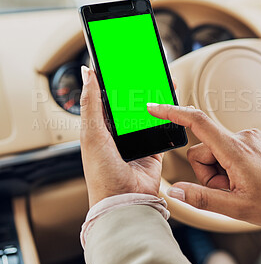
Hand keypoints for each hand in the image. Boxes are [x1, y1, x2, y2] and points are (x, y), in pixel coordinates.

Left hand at [80, 66, 161, 206]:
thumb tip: (86, 73)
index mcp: (99, 127)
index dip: (111, 80)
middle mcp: (117, 133)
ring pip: (145, 112)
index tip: (119, 62)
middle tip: (143, 66)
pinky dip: (166, 114)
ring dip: (152, 97)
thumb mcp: (91, 133)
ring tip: (158, 78)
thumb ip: (90, 103)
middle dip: (135, 86)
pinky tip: (170, 101)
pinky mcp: (153, 148)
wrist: (125, 201)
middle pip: (127, 103)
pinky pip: (161, 126)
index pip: (105, 96)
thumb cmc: (102, 173)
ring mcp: (136, 140)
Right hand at [147, 103, 260, 228]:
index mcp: (235, 150)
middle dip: (208, 173)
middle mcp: (241, 136)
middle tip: (228, 190)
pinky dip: (229, 165)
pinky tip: (246, 178)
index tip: (155, 108)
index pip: (197, 122)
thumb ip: (202, 199)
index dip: (172, 113)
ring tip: (239, 185)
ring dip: (219, 171)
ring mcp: (249, 137)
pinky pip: (228, 150)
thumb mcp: (237, 208)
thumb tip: (175, 191)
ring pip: (215, 152)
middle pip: (202, 150)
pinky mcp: (253, 140)